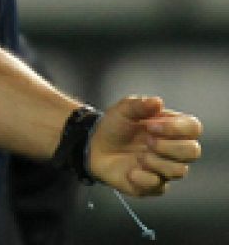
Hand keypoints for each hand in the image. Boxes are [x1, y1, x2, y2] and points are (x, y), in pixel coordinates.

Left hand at [88, 95, 202, 195]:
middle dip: (169, 146)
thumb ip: (139, 105)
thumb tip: (158, 102)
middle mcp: (174, 150)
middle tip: (147, 141)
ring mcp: (165, 169)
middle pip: (193, 151)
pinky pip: (159, 187)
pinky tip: (130, 172)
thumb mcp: (123, 110)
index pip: (193, 128)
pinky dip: (144, 178)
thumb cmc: (114, 126)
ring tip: (138, 157)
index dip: (177, 128)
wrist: (94, 146)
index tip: (150, 125)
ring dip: (156, 162)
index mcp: (173, 128)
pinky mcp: (153, 186)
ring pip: (179, 171)